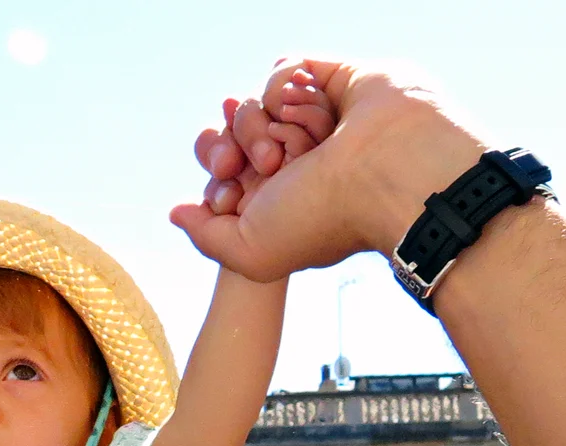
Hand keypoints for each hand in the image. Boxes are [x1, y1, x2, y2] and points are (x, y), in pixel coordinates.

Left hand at [171, 57, 487, 281]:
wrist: (388, 173)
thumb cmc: (325, 218)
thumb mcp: (251, 252)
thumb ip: (206, 237)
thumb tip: (177, 211)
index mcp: (275, 198)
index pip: (219, 172)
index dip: (215, 177)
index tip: (227, 197)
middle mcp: (292, 158)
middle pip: (229, 134)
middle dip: (238, 146)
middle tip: (269, 164)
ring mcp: (311, 120)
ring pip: (253, 104)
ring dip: (270, 124)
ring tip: (305, 145)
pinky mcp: (329, 82)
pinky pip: (281, 73)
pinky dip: (286, 89)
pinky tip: (309, 107)